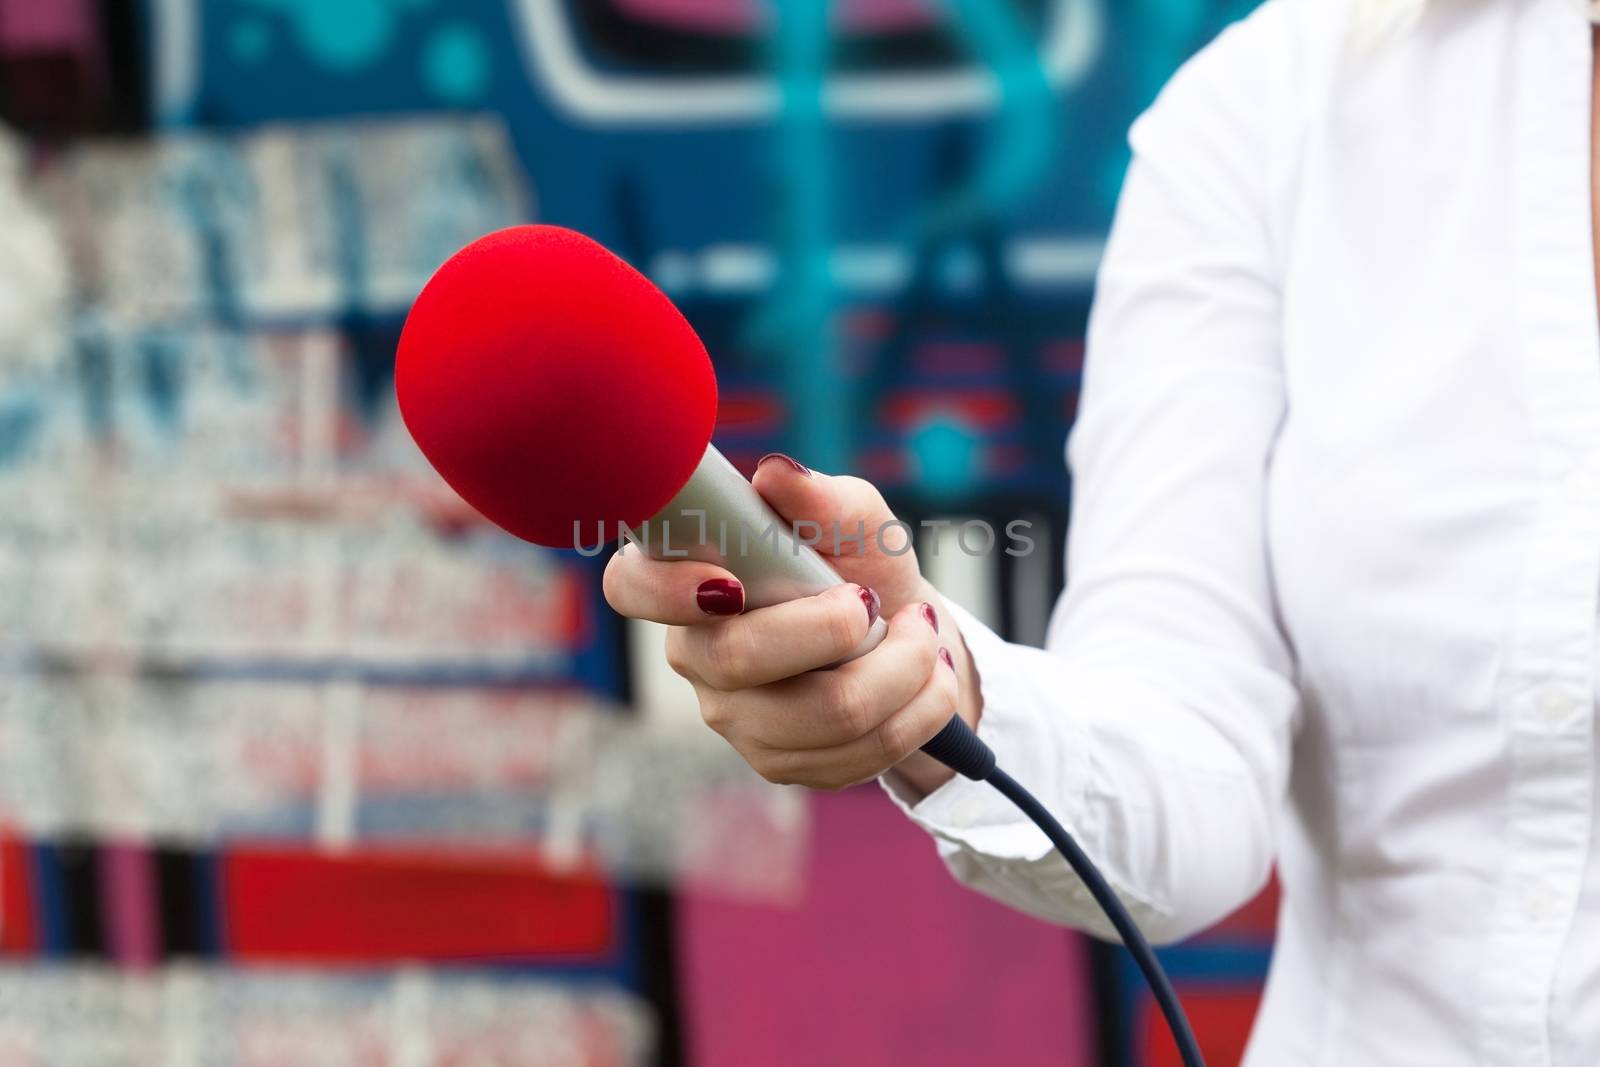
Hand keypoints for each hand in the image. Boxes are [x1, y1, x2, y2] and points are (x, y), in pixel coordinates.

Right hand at [603, 454, 981, 797]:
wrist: (904, 633)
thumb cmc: (857, 563)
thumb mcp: (852, 517)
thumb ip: (819, 496)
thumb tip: (778, 475)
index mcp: (689, 575)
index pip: (631, 587)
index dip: (665, 590)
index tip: (733, 583)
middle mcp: (698, 651)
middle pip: (740, 659)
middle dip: (833, 629)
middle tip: (874, 600)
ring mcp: (735, 716)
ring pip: (820, 715)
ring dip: (900, 672)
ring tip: (923, 636)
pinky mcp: (779, 762)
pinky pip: (855, 755)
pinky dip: (915, 711)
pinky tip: (928, 680)